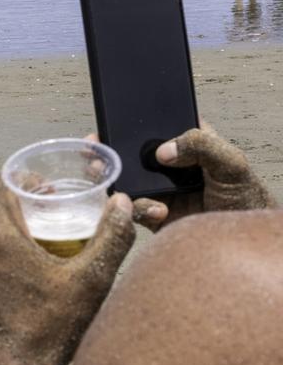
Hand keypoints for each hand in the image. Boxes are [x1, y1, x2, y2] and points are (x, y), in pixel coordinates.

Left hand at [0, 176, 134, 364]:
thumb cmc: (48, 333)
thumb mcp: (90, 284)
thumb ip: (110, 238)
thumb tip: (121, 203)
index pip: (5, 184)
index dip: (28, 181)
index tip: (48, 191)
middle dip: (23, 219)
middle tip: (52, 233)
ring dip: (6, 248)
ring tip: (35, 267)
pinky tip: (14, 291)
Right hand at [130, 125, 274, 231]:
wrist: (240, 240)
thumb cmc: (246, 199)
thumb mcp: (232, 164)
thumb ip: (203, 146)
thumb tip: (163, 150)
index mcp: (190, 146)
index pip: (162, 126)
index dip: (144, 124)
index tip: (129, 127)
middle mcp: (171, 166)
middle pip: (137, 154)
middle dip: (124, 157)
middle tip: (119, 161)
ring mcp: (161, 190)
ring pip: (130, 182)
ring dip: (128, 186)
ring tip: (140, 191)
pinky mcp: (154, 214)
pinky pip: (135, 208)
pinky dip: (142, 209)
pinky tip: (160, 210)